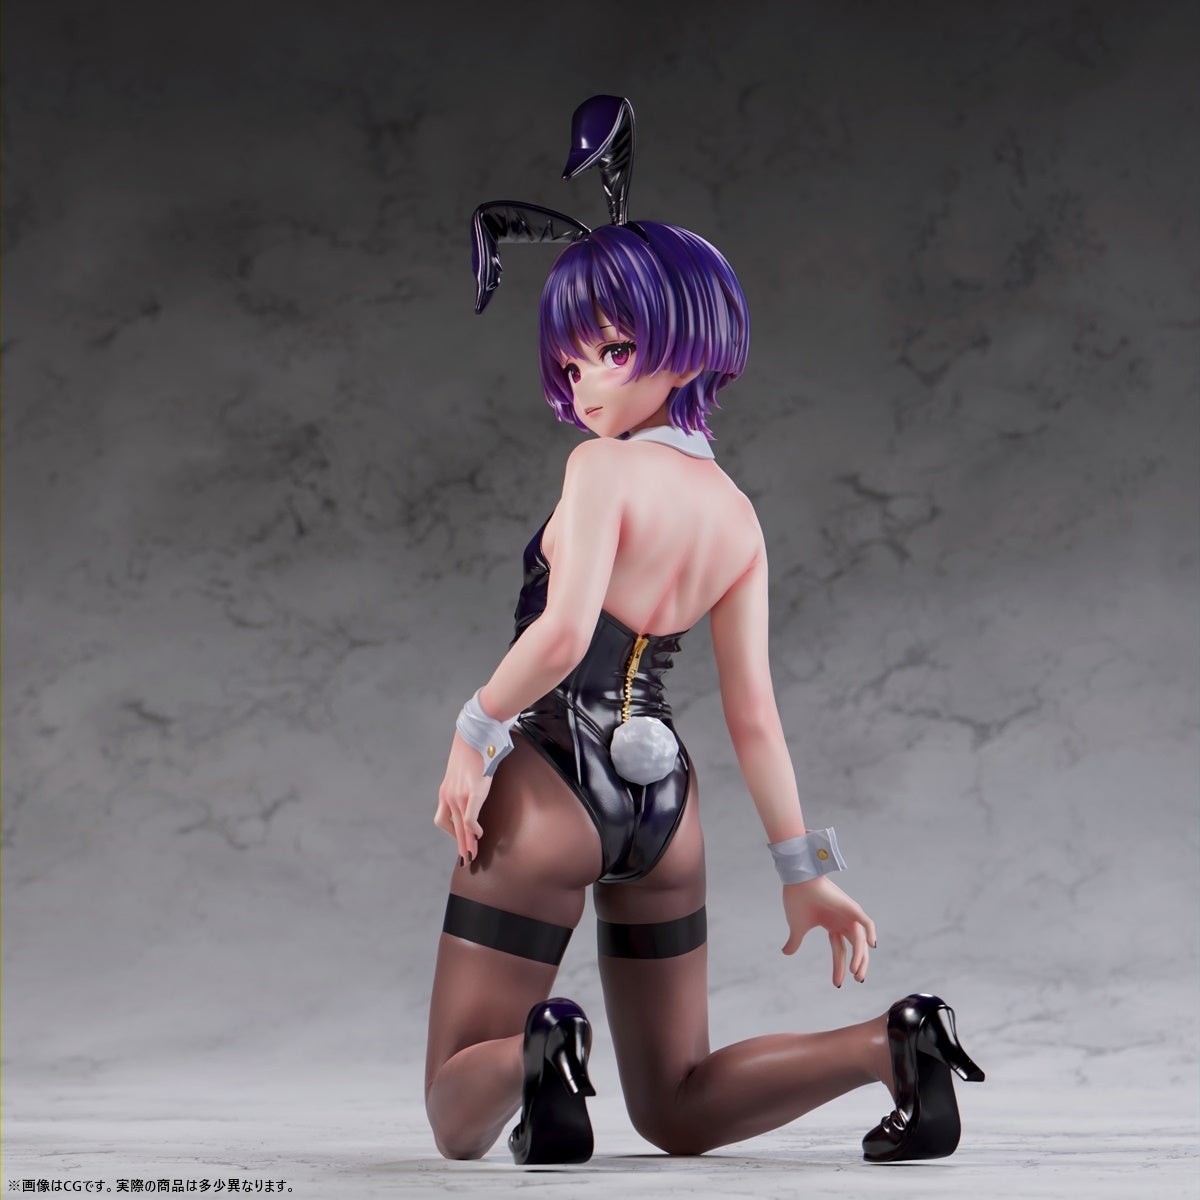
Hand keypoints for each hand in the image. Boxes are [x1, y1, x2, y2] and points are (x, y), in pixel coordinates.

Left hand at [433, 731, 492, 864]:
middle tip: (467, 858)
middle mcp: (449, 795)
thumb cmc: (472, 750)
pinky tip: (478, 834)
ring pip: (461, 826)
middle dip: (460, 845)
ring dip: (467, 842)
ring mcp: (460, 794)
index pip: (443, 820)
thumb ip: (463, 785)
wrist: (475, 733)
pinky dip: (473, 829)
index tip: (461, 842)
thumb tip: (471, 792)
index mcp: (445, 791)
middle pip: (452, 827)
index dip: (452, 835)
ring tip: (473, 853)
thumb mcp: (461, 772)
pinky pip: (470, 817)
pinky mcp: (474, 791)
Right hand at [780, 875, 876, 986]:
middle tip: (858, 979)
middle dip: (857, 964)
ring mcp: (848, 915)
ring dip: (860, 957)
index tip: (838, 984)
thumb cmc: (797, 901)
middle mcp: (842, 921)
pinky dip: (871, 933)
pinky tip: (872, 946)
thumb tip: (785, 953)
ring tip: (857, 973)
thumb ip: (794, 941)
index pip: (839, 950)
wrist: (797, 882)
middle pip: (855, 947)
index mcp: (832, 925)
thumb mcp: (797, 927)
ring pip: (860, 940)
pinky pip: (866, 922)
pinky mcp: (851, 907)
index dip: (839, 966)